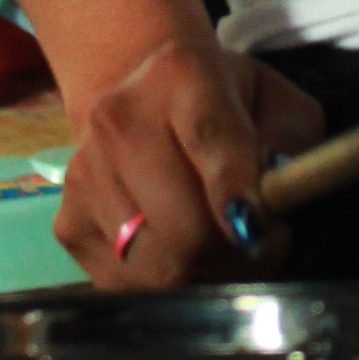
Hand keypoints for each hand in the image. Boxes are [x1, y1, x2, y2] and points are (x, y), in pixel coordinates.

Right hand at [55, 28, 326, 291]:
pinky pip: (127, 286)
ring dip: (205, 275)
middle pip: (185, 226)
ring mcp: (85, 174)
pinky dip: (165, 285)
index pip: (209, 136)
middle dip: (238, 254)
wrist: (139, 94)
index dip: (233, 190)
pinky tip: (181, 253)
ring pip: (157, 267)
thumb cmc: (223, 102)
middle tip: (261, 243)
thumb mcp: (275, 100)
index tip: (256, 231)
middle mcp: (119, 119)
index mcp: (184, 73)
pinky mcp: (68, 223)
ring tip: (223, 248)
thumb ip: (291, 138)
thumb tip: (276, 188)